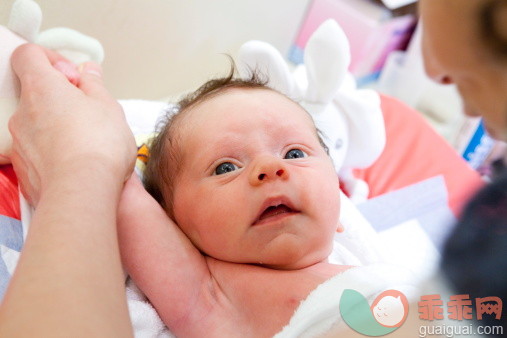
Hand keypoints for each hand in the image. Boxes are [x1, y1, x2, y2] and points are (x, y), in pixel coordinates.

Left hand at [8, 44, 136, 204]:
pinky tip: (77, 160)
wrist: (83, 192)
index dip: (50, 58)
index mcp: (42, 88)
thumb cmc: (98, 147)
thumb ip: (94, 84)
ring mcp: (20, 142)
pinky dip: (54, 149)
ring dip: (58, 124)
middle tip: (88, 110)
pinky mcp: (23, 167)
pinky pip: (37, 149)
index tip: (72, 75)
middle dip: (60, 96)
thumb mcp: (108, 106)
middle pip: (35, 91)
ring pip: (36, 122)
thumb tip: (88, 72)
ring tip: (87, 139)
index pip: (28, 55)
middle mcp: (23, 112)